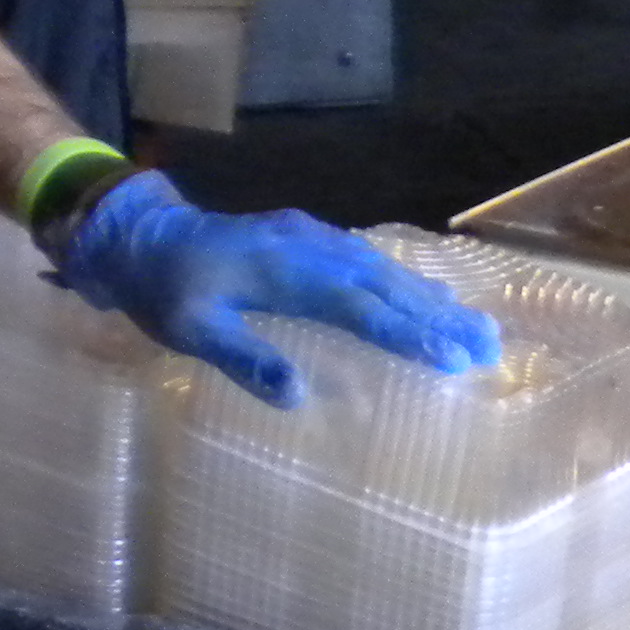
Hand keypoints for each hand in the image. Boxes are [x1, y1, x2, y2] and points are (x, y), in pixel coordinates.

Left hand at [48, 171, 498, 403]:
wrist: (139, 234)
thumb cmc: (163, 290)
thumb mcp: (191, 330)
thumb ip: (245, 358)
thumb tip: (298, 395)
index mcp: (285, 271)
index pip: (359, 306)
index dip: (408, 333)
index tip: (453, 358)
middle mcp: (309, 247)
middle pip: (386, 284)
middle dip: (440, 317)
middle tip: (489, 348)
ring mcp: (312, 237)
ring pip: (383, 269)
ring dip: (431, 300)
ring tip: (476, 329)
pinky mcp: (309, 237)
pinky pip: (369, 260)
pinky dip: (404, 283)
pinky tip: (428, 299)